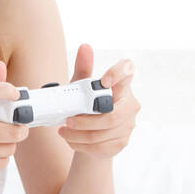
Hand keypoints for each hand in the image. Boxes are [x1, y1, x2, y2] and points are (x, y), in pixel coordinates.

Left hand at [56, 44, 139, 159]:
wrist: (89, 138)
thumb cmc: (86, 108)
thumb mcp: (80, 88)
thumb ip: (83, 70)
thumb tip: (85, 47)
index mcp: (122, 86)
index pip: (128, 71)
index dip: (119, 74)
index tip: (104, 81)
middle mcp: (130, 105)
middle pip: (112, 115)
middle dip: (86, 121)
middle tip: (67, 120)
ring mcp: (128, 125)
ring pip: (103, 133)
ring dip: (78, 134)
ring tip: (64, 131)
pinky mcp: (121, 143)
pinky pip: (100, 146)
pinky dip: (80, 144)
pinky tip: (71, 140)